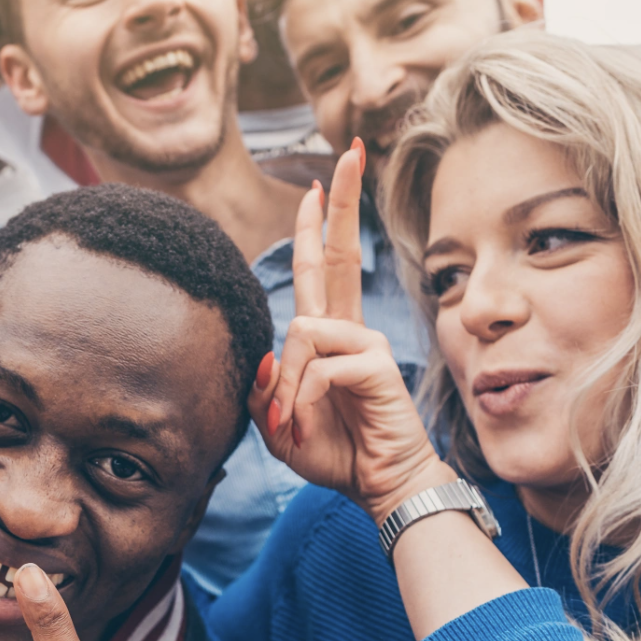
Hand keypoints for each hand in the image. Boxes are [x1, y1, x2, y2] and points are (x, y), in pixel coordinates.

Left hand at [254, 143, 443, 522]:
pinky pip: (319, 365)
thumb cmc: (334, 451)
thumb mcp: (277, 423)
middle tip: (349, 153)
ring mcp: (366, 343)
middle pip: (343, 254)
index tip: (314, 186)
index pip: (322, 268)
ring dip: (284, 384)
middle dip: (342, 204)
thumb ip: (263, 388)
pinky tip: (308, 422)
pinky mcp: (377, 365)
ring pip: (302, 332)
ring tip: (291, 423)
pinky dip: (302, 397)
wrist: (377, 486)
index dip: (317, 227)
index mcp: (329, 334)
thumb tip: (263, 353)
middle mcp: (350, 329)